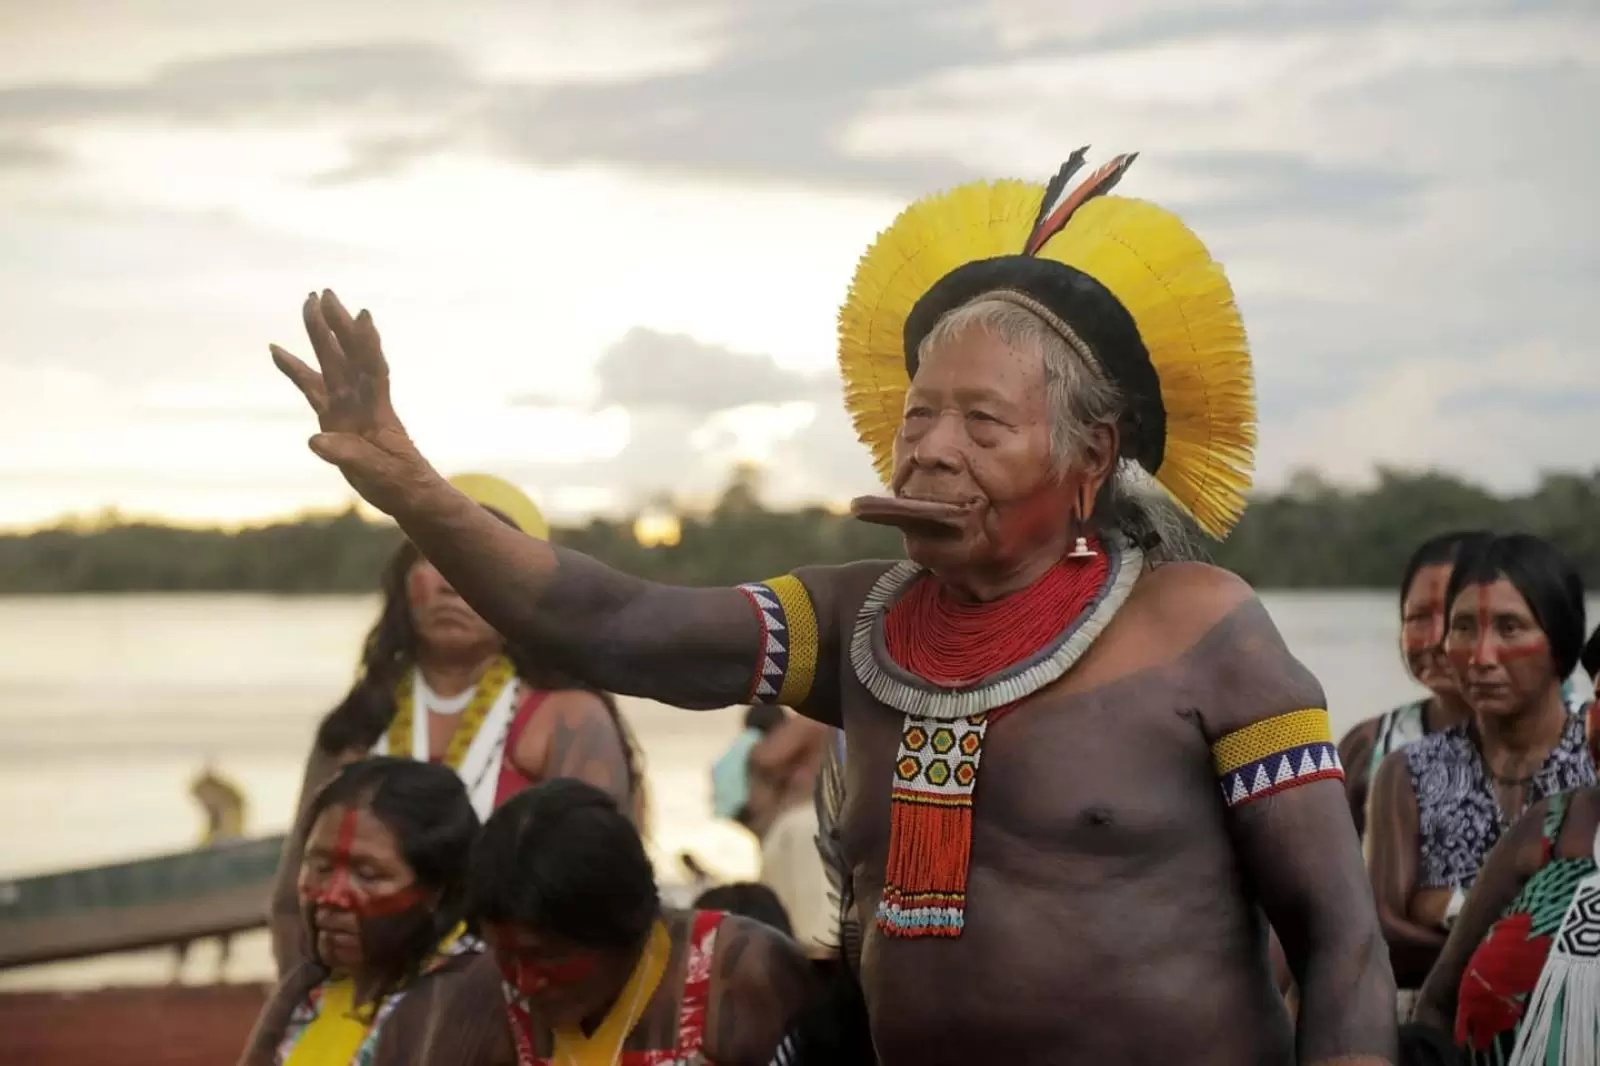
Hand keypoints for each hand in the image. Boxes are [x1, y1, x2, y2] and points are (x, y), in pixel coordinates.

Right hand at [271, 290, 434, 516]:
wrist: (406, 492)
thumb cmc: (399, 482)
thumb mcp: (378, 472)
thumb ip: (350, 455)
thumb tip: (315, 440)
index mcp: (378, 410)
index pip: (373, 370)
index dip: (368, 344)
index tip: (363, 316)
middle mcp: (361, 401)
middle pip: (348, 355)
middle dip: (337, 325)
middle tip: (324, 293)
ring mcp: (347, 406)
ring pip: (331, 362)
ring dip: (320, 334)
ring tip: (308, 304)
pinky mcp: (333, 417)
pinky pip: (311, 387)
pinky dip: (295, 369)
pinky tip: (276, 351)